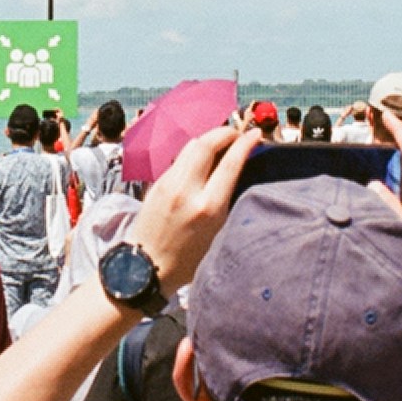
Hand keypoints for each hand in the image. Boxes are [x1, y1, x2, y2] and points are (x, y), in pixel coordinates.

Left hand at [126, 119, 259, 289]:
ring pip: (190, 146)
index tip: (256, 135)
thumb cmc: (187, 260)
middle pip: (207, 143)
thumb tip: (238, 171)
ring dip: (209, 138)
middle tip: (238, 134)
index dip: (246, 143)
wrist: (145, 268)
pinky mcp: (156, 183)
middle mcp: (186, 190)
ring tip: (222, 142)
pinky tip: (202, 157)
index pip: (230, 163)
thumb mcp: (219, 234)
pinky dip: (195, 151)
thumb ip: (228, 201)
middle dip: (226, 132)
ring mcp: (168, 184)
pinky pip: (179, 158)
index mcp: (207, 207)